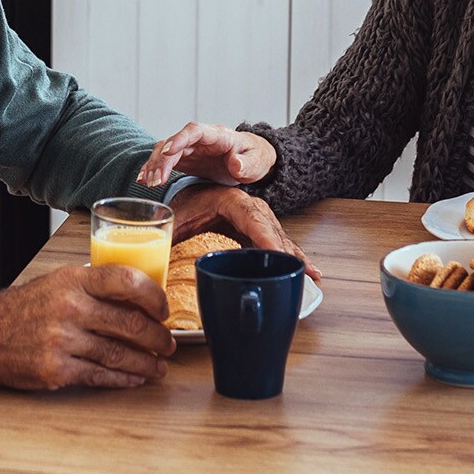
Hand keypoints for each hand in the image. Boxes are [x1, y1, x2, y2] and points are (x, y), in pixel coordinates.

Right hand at [0, 264, 174, 390]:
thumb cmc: (20, 311)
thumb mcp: (53, 284)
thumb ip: (91, 288)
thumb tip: (136, 299)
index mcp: (72, 281)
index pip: (127, 281)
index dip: (154, 297)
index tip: (163, 310)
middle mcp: (69, 308)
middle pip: (131, 323)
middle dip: (158, 338)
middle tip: (167, 344)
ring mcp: (63, 340)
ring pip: (120, 354)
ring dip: (146, 363)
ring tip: (158, 366)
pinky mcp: (57, 369)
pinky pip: (101, 375)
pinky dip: (123, 379)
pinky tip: (134, 378)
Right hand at [139, 122, 276, 187]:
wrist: (252, 162)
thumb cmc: (255, 159)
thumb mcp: (256, 163)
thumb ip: (246, 164)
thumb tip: (235, 163)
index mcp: (218, 135)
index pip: (194, 131)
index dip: (179, 139)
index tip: (167, 152)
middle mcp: (200, 139)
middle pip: (174, 142)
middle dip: (162, 159)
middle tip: (155, 180)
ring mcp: (190, 148)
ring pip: (164, 150)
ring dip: (154, 165)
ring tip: (148, 183)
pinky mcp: (184, 159)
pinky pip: (164, 161)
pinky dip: (153, 169)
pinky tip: (143, 180)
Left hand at [167, 183, 318, 279]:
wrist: (185, 199)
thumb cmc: (181, 208)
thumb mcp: (174, 220)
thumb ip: (173, 235)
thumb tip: (163, 260)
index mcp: (227, 199)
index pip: (250, 215)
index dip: (264, 235)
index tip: (276, 252)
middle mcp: (247, 206)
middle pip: (270, 227)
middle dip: (284, 250)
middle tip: (296, 270)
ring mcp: (256, 218)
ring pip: (278, 236)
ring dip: (293, 255)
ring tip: (310, 274)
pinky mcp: (257, 231)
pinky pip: (276, 243)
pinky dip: (290, 257)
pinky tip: (307, 271)